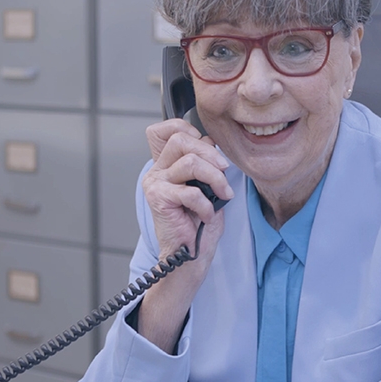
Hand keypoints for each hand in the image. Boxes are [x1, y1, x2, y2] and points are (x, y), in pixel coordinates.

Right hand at [138, 119, 234, 351]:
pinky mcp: (158, 199)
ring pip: (189, 163)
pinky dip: (207, 203)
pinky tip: (208, 215)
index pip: (165, 129)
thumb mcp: (209, 184)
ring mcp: (155, 183)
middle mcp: (156, 170)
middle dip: (211, 154)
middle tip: (225, 172)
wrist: (192, 253)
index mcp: (166, 163)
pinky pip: (190, 191)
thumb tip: (210, 141)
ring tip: (223, 195)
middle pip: (181, 140)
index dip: (187, 128)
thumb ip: (205, 161)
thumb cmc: (200, 222)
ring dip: (215, 179)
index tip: (210, 146)